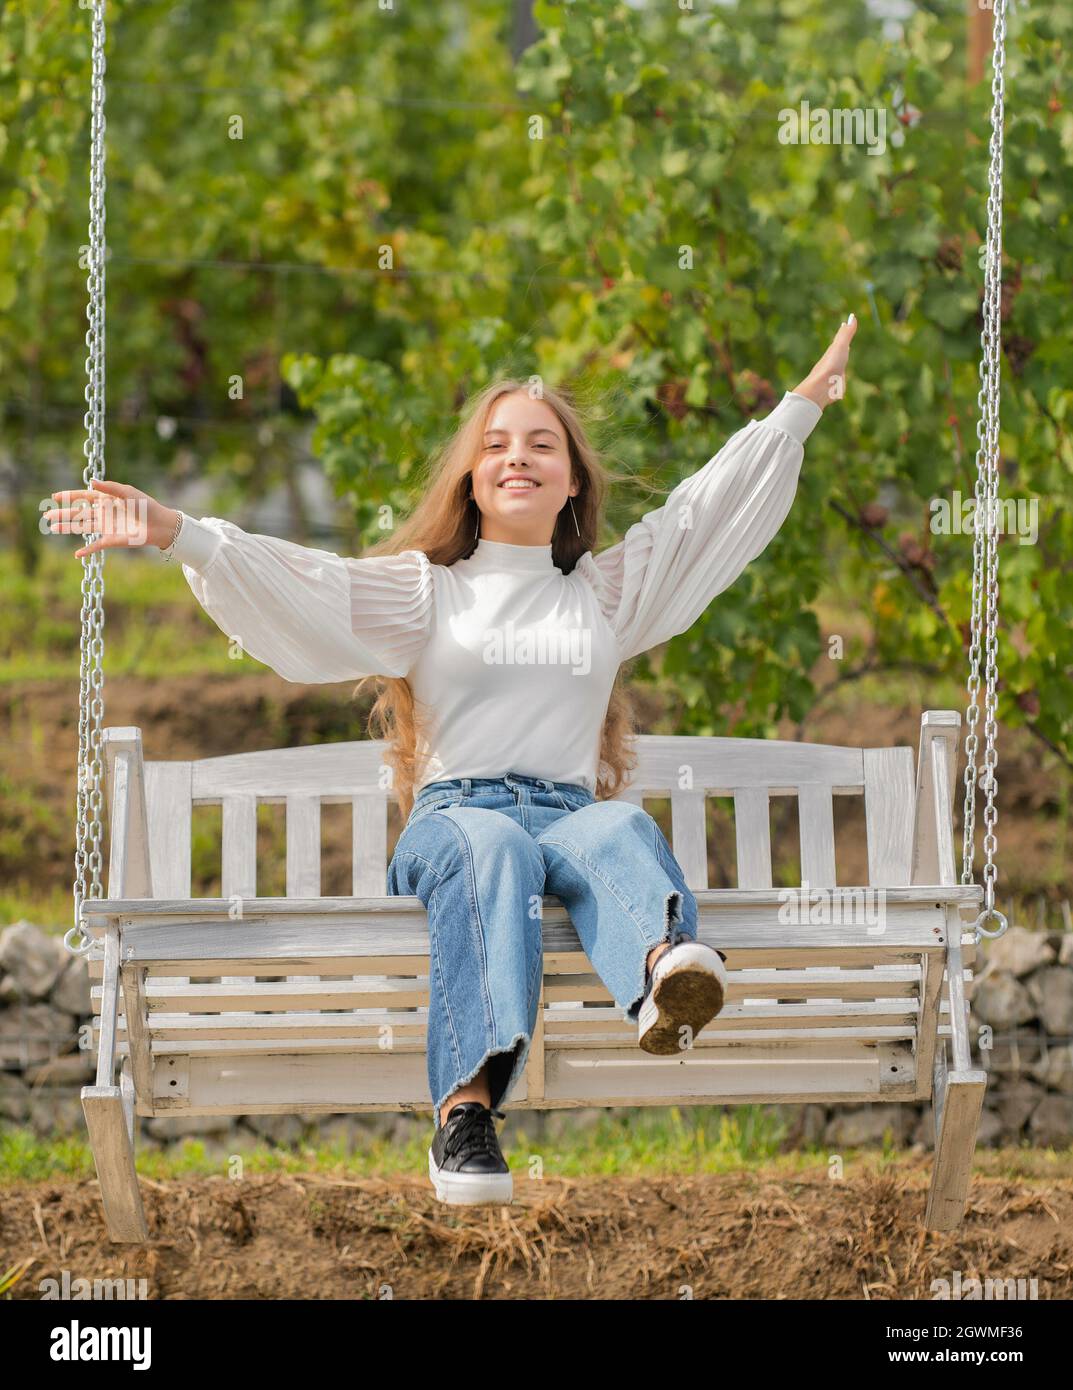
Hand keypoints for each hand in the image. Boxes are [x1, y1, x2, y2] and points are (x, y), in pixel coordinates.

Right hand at [43, 479, 178, 557]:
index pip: (83, 497)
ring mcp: (107, 526)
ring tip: (52, 528)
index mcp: (107, 499)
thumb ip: (110, 488)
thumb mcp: (128, 493)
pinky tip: (76, 554)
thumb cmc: (146, 506)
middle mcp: (104, 513)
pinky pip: (96, 545)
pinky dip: (87, 550)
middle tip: (46, 515)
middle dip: (62, 514)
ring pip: (82, 527)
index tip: (54, 496)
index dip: (69, 496)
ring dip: (67, 528)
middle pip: (78, 513)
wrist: (160, 525)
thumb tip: (91, 482)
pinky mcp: (112, 540)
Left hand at [792, 315, 857, 410]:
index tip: (844, 324)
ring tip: (841, 360)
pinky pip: (838, 386)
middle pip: (838, 353)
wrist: (820, 389)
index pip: (839, 340)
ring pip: (838, 369)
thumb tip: (853, 317)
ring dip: (839, 364)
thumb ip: (846, 334)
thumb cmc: (831, 366)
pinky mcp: (833, 390)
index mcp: (833, 353)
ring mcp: (832, 377)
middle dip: (841, 346)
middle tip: (843, 341)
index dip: (843, 332)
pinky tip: (838, 387)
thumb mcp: (840, 347)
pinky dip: (839, 384)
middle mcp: (831, 364)